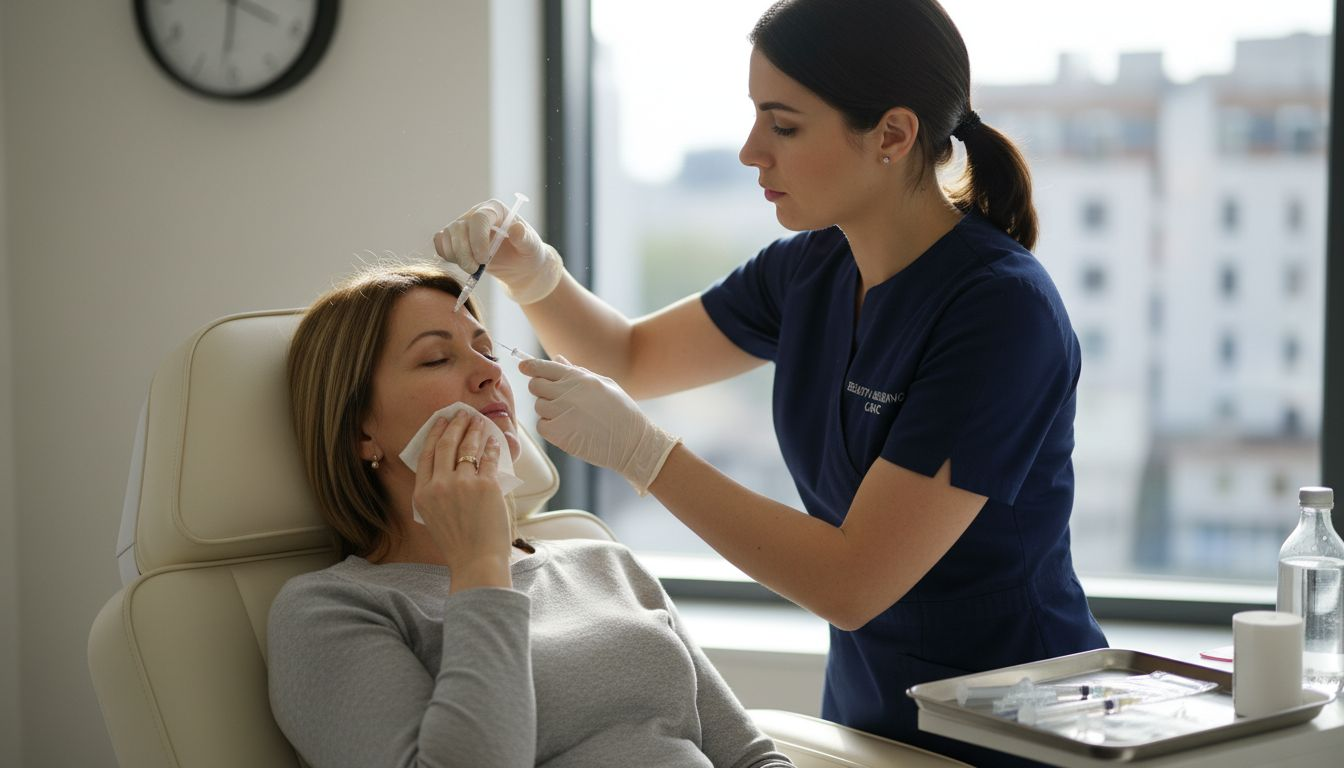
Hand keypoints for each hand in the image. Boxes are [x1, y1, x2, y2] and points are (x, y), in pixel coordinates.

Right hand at [412, 411, 511, 575]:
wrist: (477, 561)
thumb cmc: (459, 544)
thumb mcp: (433, 517)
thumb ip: (436, 492)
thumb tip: (451, 466)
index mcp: (422, 494)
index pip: (426, 455)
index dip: (434, 433)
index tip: (441, 421)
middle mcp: (439, 486)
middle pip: (445, 445)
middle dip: (455, 424)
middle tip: (462, 414)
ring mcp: (462, 484)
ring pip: (467, 447)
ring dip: (474, 430)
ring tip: (479, 421)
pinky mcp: (485, 486)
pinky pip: (488, 459)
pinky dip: (492, 447)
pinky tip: (494, 441)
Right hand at [433, 198, 564, 304]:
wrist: (519, 266)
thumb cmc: (527, 253)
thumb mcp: (531, 247)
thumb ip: (524, 238)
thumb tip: (517, 229)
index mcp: (495, 210)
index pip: (479, 218)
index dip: (478, 239)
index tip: (484, 260)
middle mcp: (476, 214)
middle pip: (459, 228)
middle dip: (464, 252)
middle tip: (475, 269)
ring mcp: (463, 225)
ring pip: (447, 236)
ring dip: (455, 256)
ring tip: (472, 268)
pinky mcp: (454, 238)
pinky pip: (440, 243)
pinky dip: (446, 255)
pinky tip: (463, 263)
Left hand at [523, 357, 678, 495]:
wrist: (632, 442)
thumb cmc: (622, 411)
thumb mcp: (604, 384)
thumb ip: (577, 371)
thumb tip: (557, 359)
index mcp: (578, 377)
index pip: (542, 367)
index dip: (530, 367)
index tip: (523, 367)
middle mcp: (566, 392)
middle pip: (535, 386)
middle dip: (542, 390)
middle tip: (557, 399)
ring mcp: (560, 412)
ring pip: (538, 406)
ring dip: (548, 411)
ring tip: (570, 417)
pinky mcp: (558, 433)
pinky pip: (542, 425)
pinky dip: (550, 427)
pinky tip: (568, 429)